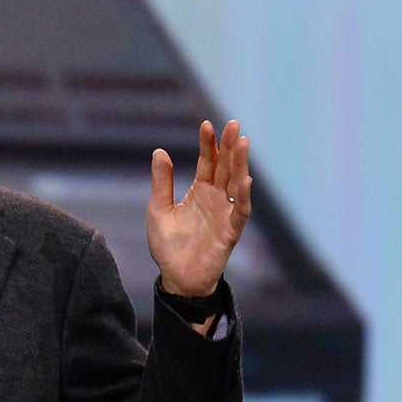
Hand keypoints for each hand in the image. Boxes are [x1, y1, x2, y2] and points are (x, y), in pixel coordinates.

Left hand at [148, 119, 250, 299]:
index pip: (208, 162)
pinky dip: (242, 196)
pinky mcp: (230, 231)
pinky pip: (239, 211)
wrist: (176, 278)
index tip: (207, 124)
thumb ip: (161, 182)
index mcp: (199, 192)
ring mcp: (225, 213)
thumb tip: (159, 151)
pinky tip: (243, 179)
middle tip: (234, 124)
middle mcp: (216, 199)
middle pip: (226, 167)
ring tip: (243, 142)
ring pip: (236, 183)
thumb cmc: (168, 246)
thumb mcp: (158, 209)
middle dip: (230, 146)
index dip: (208, 144)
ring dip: (240, 164)